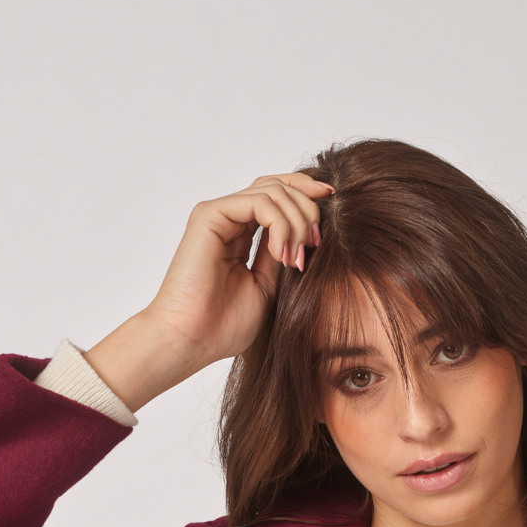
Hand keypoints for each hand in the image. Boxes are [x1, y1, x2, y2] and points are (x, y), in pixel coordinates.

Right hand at [84, 172, 333, 411]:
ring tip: (295, 260)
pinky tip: (281, 255)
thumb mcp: (269, 287)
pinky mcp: (209, 215)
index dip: (307, 195)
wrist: (192, 341)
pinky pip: (258, 201)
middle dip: (307, 209)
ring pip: (272, 190)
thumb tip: (309, 233)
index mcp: (241, 233)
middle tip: (315, 244)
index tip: (334, 206)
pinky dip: (280, 224)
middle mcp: (229, 219)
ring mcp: (218, 215)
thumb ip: (283, 255)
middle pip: (278, 185)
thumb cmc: (224, 326)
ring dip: (296, 222)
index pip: (277, 196)